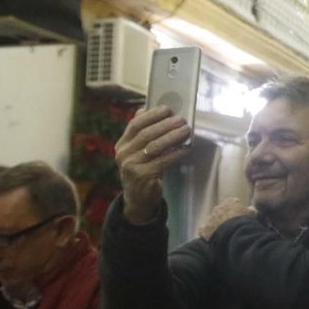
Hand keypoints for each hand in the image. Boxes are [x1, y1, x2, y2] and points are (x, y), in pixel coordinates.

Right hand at [116, 107, 192, 223]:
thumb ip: (141, 133)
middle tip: (181, 119)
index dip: (151, 116)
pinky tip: (185, 148)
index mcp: (122, 145)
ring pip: (154, 146)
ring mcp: (131, 166)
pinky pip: (162, 161)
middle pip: (146, 134)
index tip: (166, 109)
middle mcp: (123, 154)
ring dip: (172, 136)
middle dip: (165, 125)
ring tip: (186, 130)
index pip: (134, 125)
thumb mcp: (138, 152)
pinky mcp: (142, 176)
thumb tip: (145, 109)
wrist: (138, 199)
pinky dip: (175, 153)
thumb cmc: (143, 170)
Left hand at [198, 198, 256, 240]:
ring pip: (212, 221)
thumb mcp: (252, 214)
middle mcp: (218, 208)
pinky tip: (212, 238)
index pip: (231, 203)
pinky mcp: (204, 229)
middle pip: (220, 211)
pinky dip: (207, 233)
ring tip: (222, 234)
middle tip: (230, 226)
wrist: (236, 233)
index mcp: (230, 202)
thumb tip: (251, 208)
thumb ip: (250, 210)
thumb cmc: (245, 222)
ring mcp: (210, 218)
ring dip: (216, 225)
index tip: (238, 217)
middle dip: (223, 217)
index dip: (234, 210)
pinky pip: (203, 230)